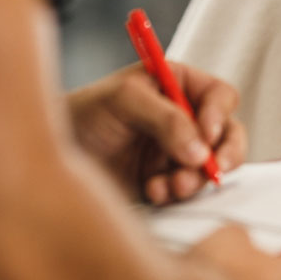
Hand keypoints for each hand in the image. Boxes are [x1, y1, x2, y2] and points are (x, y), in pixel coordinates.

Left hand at [67, 62, 245, 202]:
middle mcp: (182, 117)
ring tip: (173, 185)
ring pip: (210, 167)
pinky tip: (152, 191)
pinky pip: (188, 190)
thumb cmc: (82, 115)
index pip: (218, 96)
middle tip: (213, 170)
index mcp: (176, 85)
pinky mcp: (165, 179)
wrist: (54, 155)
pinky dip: (175, 194)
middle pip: (226, 134)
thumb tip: (201, 148)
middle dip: (222, 155)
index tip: (206, 135)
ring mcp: (175, 150)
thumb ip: (166, 118)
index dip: (218, 115)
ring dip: (195, 179)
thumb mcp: (123, 101)